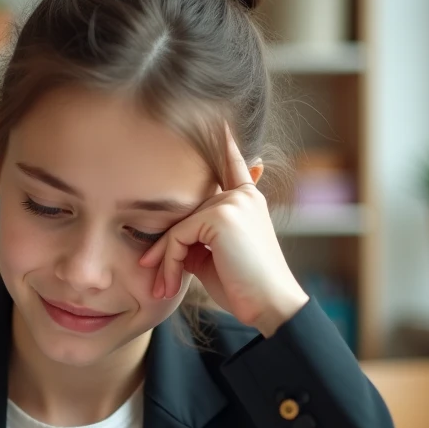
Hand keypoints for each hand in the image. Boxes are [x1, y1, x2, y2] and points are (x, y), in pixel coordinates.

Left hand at [138, 123, 308, 335]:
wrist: (270, 306)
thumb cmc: (244, 289)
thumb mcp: (215, 258)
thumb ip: (196, 239)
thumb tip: (171, 238)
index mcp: (247, 201)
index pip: (233, 165)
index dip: (225, 143)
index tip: (220, 122)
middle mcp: (241, 196)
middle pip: (186, 212)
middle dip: (166, 248)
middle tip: (158, 281)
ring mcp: (233, 202)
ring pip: (178, 226)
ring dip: (164, 260)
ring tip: (162, 287)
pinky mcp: (222, 216)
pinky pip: (178, 235)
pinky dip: (168, 262)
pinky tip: (170, 284)